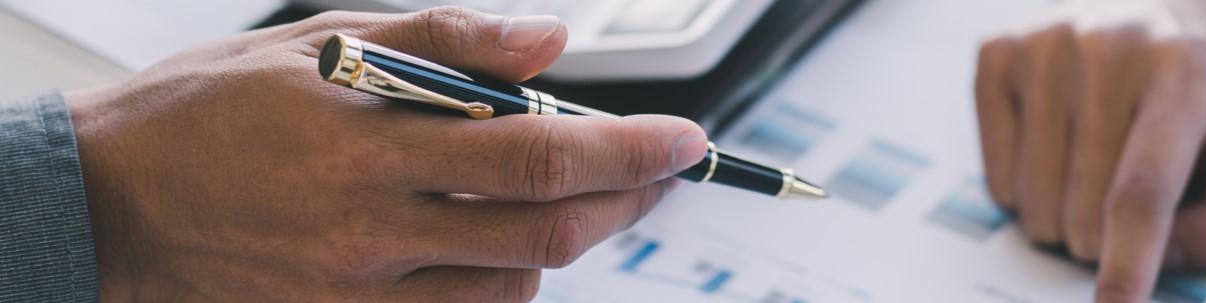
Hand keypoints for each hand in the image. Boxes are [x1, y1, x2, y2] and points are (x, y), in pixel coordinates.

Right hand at [66, 7, 707, 301]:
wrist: (104, 204)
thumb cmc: (205, 112)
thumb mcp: (318, 39)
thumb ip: (446, 39)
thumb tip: (548, 42)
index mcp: (369, 142)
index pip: (536, 151)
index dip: (627, 149)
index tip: (681, 140)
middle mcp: (372, 229)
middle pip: (546, 231)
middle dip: (625, 199)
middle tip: (657, 169)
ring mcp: (360, 290)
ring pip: (515, 287)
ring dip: (568, 240)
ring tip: (570, 195)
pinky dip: (507, 285)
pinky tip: (503, 247)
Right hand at [973, 0, 1205, 300]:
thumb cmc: (1203, 82)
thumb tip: (1161, 260)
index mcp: (1186, 71)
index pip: (1144, 188)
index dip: (1129, 260)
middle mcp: (1109, 48)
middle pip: (1082, 212)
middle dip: (1106, 234)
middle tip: (1128, 188)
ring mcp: (1044, 47)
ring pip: (1033, 204)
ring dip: (1064, 213)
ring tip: (1094, 162)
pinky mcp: (997, 54)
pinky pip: (994, 178)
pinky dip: (1025, 187)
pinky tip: (1055, 145)